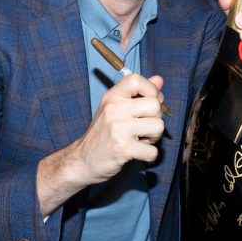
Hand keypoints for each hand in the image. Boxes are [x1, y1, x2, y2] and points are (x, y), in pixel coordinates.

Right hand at [37, 74, 164, 215]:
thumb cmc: (103, 133)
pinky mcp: (123, 148)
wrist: (82, 160)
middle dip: (155, 119)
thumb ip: (138, 93)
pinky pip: (153, 151)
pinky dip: (149, 156)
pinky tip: (137, 153)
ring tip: (139, 140)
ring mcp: (118, 129)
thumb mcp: (116, 108)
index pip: (137, 79)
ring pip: (158, 127)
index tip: (148, 104)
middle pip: (155, 105)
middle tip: (143, 128)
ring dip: (154, 138)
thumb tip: (159, 80)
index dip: (151, 90)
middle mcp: (114, 109)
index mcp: (112, 97)